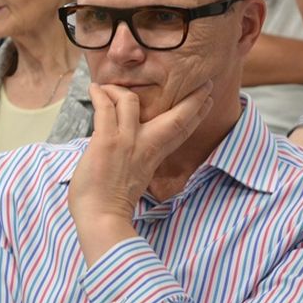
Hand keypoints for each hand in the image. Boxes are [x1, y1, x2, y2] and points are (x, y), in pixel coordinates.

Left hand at [68, 82, 211, 262]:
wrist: (102, 217)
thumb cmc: (110, 204)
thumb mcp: (135, 180)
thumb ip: (138, 162)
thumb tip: (127, 154)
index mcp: (153, 157)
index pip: (180, 132)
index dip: (196, 115)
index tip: (208, 100)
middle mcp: (145, 146)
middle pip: (175, 117)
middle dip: (193, 99)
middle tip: (203, 85)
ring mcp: (126, 141)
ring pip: (131, 101)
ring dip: (119, 90)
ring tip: (109, 87)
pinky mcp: (106, 140)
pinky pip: (105, 108)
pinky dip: (99, 95)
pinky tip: (94, 88)